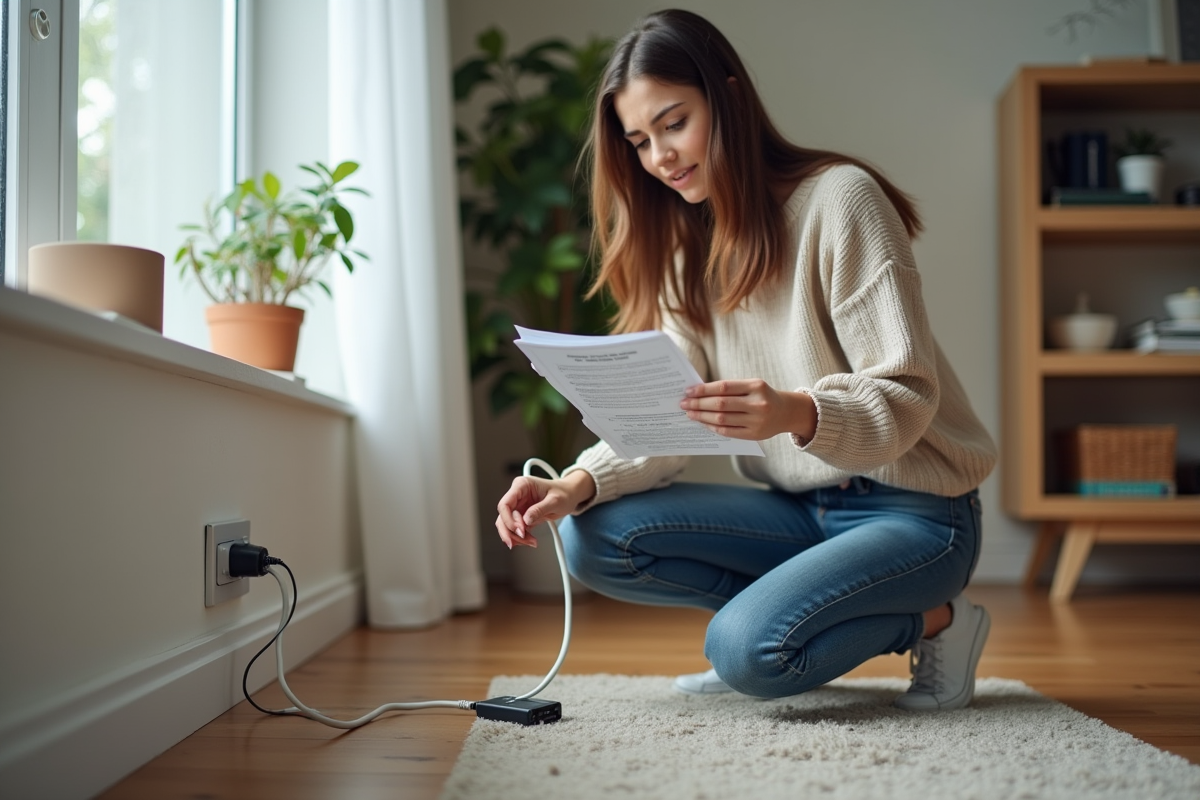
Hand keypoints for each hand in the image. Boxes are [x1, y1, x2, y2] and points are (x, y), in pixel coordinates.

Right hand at [494, 471, 595, 549]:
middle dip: (511, 531)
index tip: (521, 530)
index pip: (505, 504)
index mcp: (522, 486)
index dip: (509, 519)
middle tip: (524, 540)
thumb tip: (526, 520)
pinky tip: (530, 541)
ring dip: (516, 537)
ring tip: (531, 542)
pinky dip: (521, 538)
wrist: (570, 496)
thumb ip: (540, 509)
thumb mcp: (555, 500)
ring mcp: (518, 506)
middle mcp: (517, 496)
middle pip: (503, 516)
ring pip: (507, 526)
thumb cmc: (564, 493)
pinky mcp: (522, 517)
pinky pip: (515, 530)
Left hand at [680, 379, 815, 440]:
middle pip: (720, 404)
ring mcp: (757, 421)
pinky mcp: (754, 435)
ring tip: (690, 413)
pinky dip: (712, 427)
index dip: (704, 390)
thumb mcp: (751, 386)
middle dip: (698, 404)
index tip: (688, 391)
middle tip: (683, 404)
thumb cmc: (762, 396)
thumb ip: (730, 389)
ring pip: (722, 419)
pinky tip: (703, 422)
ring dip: (702, 416)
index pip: (723, 387)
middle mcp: (758, 403)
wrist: (786, 412)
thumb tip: (699, 393)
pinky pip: (728, 431)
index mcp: (756, 386)